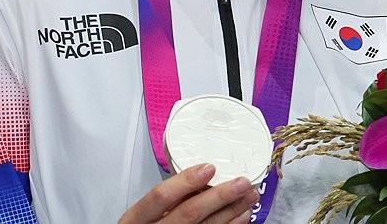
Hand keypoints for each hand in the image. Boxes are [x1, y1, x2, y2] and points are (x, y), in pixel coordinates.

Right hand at [119, 163, 259, 223]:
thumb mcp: (144, 214)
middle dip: (219, 196)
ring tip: (249, 196)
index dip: (185, 181)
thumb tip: (201, 174)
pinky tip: (241, 216)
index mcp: (137, 218)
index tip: (209, 168)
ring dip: (231, 211)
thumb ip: (166, 198)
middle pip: (189, 212)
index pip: (160, 196)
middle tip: (241, 182)